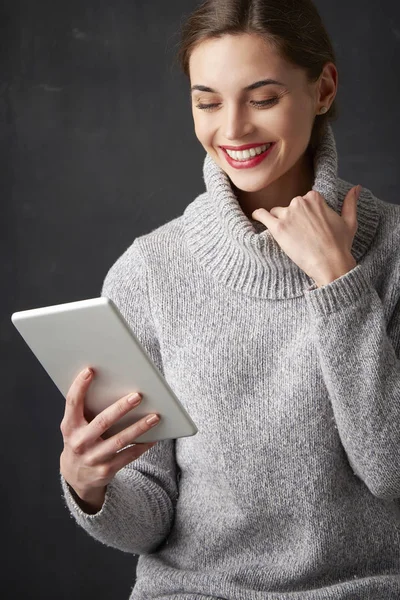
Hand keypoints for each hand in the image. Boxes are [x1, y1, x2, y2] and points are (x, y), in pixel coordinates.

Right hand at [59, 367, 160, 510]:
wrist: (76, 476)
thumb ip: (86, 409)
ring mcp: (93, 458)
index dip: (79, 386)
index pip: (72, 403)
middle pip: (102, 422)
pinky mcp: (106, 470)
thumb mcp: (75, 426)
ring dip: (139, 427)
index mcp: (69, 426)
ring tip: (155, 416)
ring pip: (120, 440)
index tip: (90, 370)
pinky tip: (154, 437)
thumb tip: (112, 385)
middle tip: (138, 396)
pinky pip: (128, 455)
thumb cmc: (80, 440)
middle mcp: (79, 442)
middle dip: (121, 408)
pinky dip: (142, 445)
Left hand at [252, 185, 360, 286]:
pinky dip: (258, 215)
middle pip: (290, 206)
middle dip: (293, 218)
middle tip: (300, 234)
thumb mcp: (350, 221)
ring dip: (279, 222)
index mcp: (315, 198)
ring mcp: (288, 214)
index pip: (304, 200)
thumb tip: (356, 188)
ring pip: (277, 213)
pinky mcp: (278, 228)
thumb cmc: (340, 245)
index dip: (306, 213)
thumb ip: (350, 202)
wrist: (330, 263)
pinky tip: (256, 217)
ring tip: (287, 236)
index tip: (308, 224)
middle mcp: (300, 202)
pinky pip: (262, 215)